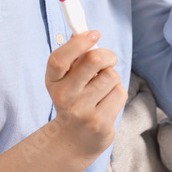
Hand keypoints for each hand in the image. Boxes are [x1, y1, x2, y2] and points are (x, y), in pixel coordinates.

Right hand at [45, 30, 126, 159]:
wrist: (74, 139)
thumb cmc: (73, 100)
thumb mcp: (65, 79)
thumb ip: (74, 57)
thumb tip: (83, 32)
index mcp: (52, 81)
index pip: (59, 59)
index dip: (78, 42)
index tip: (94, 34)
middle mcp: (63, 96)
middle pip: (93, 61)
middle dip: (106, 55)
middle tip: (108, 60)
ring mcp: (81, 111)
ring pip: (111, 77)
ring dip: (112, 78)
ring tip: (103, 88)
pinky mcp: (99, 123)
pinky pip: (119, 93)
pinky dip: (118, 93)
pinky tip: (107, 102)